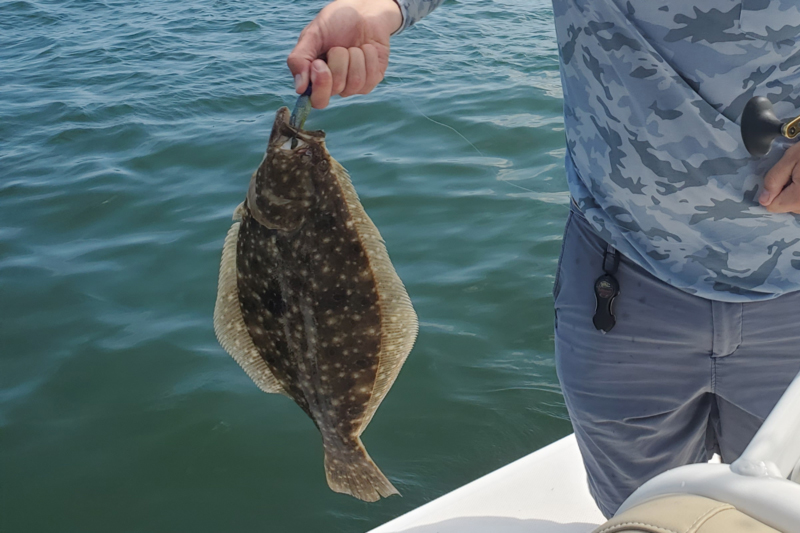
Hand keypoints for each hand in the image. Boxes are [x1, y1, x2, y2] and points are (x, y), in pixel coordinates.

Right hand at [287, 0, 401, 108]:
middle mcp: (335, 86)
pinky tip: (365, 48)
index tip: (319, 64)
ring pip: (355, 82)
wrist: (363, 11)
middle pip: (336, 89)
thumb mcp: (311, 35)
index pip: (317, 101)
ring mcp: (354, 85)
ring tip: (352, 46)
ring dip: (354, 57)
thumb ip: (299, 59)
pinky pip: (370, 76)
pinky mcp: (372, 79)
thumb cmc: (335, 22)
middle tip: (337, 48)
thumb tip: (299, 88)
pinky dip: (368, 56)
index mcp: (316, 78)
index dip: (320, 85)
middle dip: (338, 62)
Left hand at [760, 142, 799, 212]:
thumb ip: (774, 180)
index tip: (783, 178)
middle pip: (787, 207)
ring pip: (798, 205)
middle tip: (798, 173)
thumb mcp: (791, 158)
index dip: (773, 192)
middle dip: (787, 191)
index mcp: (799, 199)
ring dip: (799, 192)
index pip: (773, 206)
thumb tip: (763, 200)